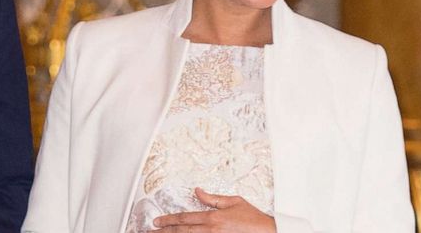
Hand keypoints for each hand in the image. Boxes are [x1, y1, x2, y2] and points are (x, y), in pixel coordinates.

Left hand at [151, 187, 274, 232]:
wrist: (269, 232)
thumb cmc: (254, 219)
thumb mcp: (233, 202)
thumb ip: (212, 198)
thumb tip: (197, 191)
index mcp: (212, 218)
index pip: (184, 218)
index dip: (168, 220)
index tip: (157, 222)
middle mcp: (211, 231)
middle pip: (182, 232)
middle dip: (165, 231)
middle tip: (151, 231)